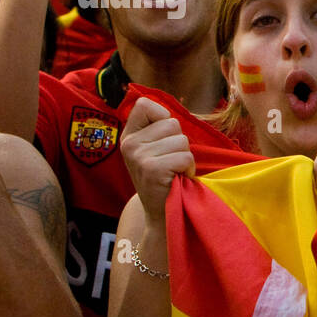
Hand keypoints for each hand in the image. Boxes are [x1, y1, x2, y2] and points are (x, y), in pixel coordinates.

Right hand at [120, 97, 194, 222]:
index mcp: (129, 136)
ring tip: (173, 171)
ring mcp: (139, 156)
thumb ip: (157, 129)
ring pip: (182, 140)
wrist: (161, 212)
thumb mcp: (153, 149)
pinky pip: (185, 156)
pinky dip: (188, 168)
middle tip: (171, 163)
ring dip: (185, 157)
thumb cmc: (165, 176)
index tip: (163, 138)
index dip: (163, 117)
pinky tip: (177, 179)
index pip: (145, 104)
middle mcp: (129, 144)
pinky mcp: (152, 169)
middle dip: (180, 143)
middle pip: (172, 124)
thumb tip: (167, 113)